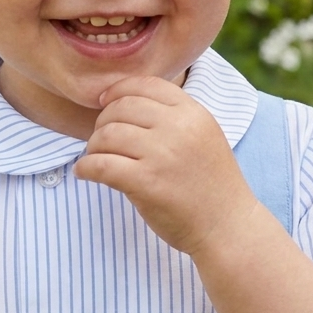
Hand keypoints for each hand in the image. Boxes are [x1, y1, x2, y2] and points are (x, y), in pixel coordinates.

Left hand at [73, 76, 257, 254]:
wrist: (227, 227)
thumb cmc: (210, 185)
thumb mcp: (203, 137)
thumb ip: (173, 118)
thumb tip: (121, 103)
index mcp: (193, 113)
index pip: (145, 85)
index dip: (118, 90)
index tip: (104, 102)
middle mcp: (179, 128)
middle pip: (121, 107)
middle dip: (103, 122)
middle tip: (100, 141)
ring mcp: (162, 154)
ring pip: (107, 134)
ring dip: (93, 146)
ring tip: (95, 158)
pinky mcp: (146, 182)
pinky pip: (101, 164)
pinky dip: (86, 167)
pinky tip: (85, 173)